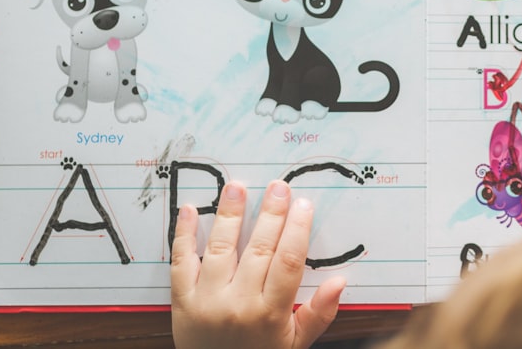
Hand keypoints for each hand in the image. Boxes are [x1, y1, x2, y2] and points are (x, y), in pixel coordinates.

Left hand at [171, 180, 345, 348]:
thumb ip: (319, 313)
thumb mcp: (296, 343)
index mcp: (270, 313)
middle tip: (278, 187)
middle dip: (271, 214)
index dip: (297, 230)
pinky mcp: (182, 300)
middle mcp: (238, 304)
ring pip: (219, 249)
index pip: (288, 263)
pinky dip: (182, 234)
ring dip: (229, 215)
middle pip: (258, 250)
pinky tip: (187, 208)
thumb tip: (340, 281)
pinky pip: (181, 262)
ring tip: (237, 187)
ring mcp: (207, 301)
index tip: (303, 205)